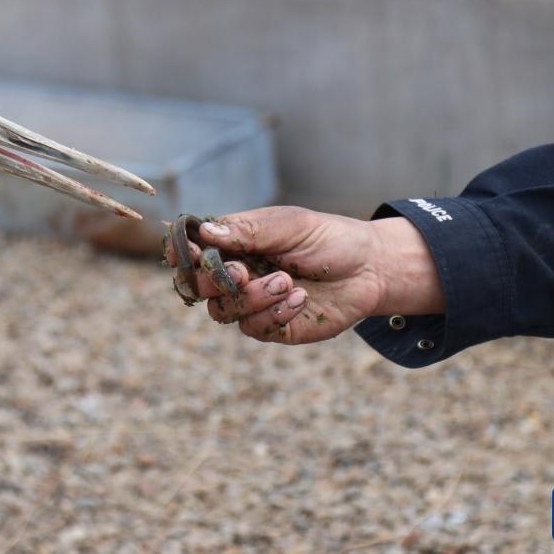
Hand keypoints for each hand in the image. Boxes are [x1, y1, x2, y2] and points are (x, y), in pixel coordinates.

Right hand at [164, 206, 443, 343]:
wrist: (370, 268)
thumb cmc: (328, 239)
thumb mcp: (289, 225)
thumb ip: (247, 230)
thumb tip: (205, 232)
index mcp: (234, 245)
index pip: (193, 252)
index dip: (183, 255)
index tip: (191, 254)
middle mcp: (236, 275)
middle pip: (199, 287)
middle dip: (215, 280)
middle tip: (243, 271)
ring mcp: (252, 304)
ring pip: (223, 311)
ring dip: (251, 298)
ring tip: (287, 282)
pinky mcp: (272, 327)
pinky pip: (254, 329)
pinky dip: (274, 314)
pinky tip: (299, 298)